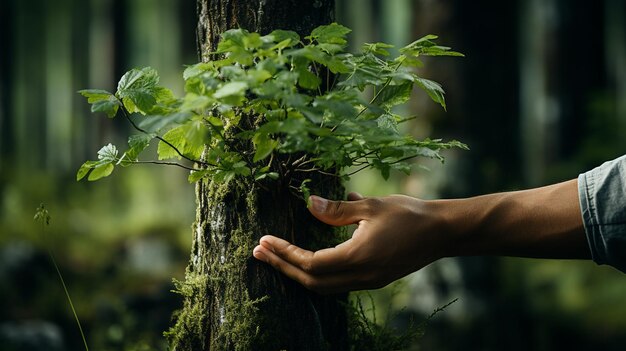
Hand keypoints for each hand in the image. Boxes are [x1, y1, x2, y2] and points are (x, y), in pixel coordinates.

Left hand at [252, 193, 449, 293]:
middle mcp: (361, 276)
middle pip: (311, 282)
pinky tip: (305, 259)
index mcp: (358, 258)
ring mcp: (368, 281)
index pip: (311, 263)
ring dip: (297, 273)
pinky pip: (337, 284)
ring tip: (275, 257)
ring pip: (323, 287)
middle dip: (282, 267)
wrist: (443, 232)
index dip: (285, 254)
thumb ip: (338, 209)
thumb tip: (309, 204)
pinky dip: (315, 275)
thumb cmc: (409, 214)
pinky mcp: (373, 279)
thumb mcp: (371, 206)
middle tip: (259, 252)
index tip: (265, 241)